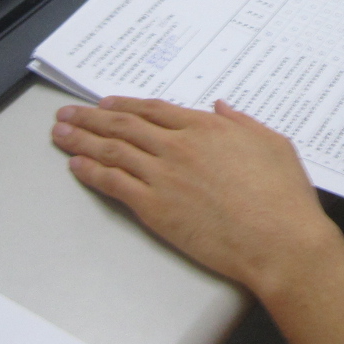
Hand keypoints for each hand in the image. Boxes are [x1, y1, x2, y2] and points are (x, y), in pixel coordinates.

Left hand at [52, 98, 340, 294]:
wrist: (279, 241)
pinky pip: (114, 184)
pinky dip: (91, 171)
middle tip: (67, 112)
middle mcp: (179, 146)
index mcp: (207, 128)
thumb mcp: (273, 143)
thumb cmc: (284, 197)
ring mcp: (164, 176)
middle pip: (124, 124)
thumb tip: (221, 108)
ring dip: (81, 139)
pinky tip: (76, 165)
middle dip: (91, 116)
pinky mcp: (155, 208)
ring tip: (59, 133)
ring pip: (112, 150)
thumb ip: (242, 123)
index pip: (154, 110)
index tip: (106, 103)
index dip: (126, 104)